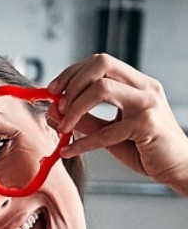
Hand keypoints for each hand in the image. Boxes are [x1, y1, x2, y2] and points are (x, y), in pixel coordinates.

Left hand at [48, 54, 187, 194]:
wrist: (176, 166)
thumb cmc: (144, 148)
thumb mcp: (108, 132)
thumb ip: (85, 120)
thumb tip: (54, 113)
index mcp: (136, 83)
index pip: (100, 62)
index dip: (71, 73)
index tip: (52, 90)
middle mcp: (143, 87)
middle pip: (101, 65)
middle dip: (71, 84)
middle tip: (58, 108)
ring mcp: (147, 103)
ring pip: (102, 88)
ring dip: (74, 109)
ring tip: (63, 128)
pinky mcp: (146, 125)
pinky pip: (105, 131)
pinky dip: (82, 143)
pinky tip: (68, 151)